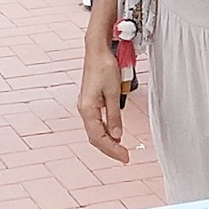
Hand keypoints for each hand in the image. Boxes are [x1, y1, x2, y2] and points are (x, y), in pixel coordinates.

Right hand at [78, 43, 127, 161]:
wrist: (97, 51)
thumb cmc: (104, 67)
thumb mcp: (113, 93)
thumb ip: (114, 116)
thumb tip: (117, 135)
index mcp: (88, 109)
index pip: (98, 137)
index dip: (111, 150)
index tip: (125, 157)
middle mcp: (84, 110)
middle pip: (95, 137)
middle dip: (109, 149)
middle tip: (125, 157)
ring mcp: (86, 107)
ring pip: (95, 131)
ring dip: (107, 142)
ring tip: (120, 149)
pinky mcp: (91, 102)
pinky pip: (96, 123)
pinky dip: (105, 132)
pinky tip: (114, 135)